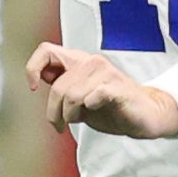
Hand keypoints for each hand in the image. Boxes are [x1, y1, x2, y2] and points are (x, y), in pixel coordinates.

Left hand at [27, 43, 177, 139]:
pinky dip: (90, 107)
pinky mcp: (118, 88)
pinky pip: (94, 96)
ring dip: (70, 115)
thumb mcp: (78, 99)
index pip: (46, 51)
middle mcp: (91, 62)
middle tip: (60, 125)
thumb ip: (61, 88)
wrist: (145, 116)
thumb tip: (38, 77)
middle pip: (57, 87)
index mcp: (79, 62)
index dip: (33, 68)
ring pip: (72, 95)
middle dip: (54, 112)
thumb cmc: (111, 108)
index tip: (33, 88)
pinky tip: (95, 109)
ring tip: (76, 121)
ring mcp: (106, 74)